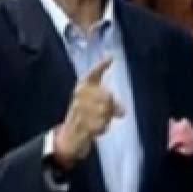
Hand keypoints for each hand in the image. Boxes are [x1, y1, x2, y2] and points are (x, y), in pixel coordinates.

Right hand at [51, 56, 124, 170]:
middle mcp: (81, 95)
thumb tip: (122, 111)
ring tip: (99, 120)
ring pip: (107, 110)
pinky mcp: (85, 122)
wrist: (70, 134)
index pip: (93, 74)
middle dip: (111, 104)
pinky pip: (104, 123)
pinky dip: (104, 127)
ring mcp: (82, 109)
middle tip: (111, 112)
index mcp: (82, 88)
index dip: (101, 65)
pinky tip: (96, 129)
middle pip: (107, 95)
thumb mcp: (95, 104)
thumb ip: (109, 102)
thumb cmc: (84, 115)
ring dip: (107, 117)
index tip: (110, 57)